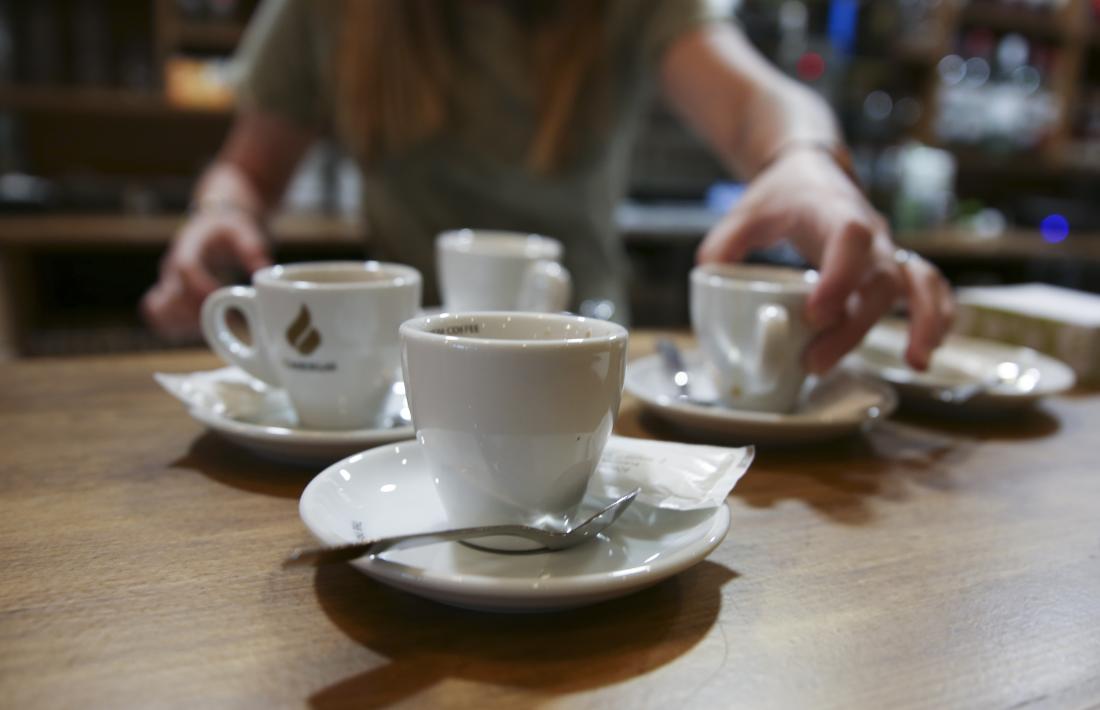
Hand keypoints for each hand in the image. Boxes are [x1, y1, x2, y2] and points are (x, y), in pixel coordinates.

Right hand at [141, 209, 271, 341]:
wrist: (211, 225)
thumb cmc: (228, 230)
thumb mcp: (244, 230)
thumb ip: (253, 249)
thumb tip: (262, 276)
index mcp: (189, 247)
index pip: (186, 268)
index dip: (201, 286)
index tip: (220, 298)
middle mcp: (172, 266)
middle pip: (170, 296)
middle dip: (196, 312)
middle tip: (225, 317)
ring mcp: (167, 282)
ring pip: (159, 310)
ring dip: (184, 323)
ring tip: (213, 323)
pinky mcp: (168, 295)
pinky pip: (158, 316)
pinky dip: (175, 327)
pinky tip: (200, 327)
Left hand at [696, 148, 953, 372]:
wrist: (812, 168)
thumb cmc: (779, 194)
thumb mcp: (744, 212)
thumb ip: (724, 245)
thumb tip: (709, 280)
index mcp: (833, 212)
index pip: (849, 238)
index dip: (840, 276)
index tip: (815, 315)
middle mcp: (869, 232)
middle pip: (878, 278)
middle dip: (853, 326)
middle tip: (815, 362)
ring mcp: (885, 249)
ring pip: (917, 281)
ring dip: (921, 321)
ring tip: (915, 363)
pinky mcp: (892, 265)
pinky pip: (928, 286)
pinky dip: (938, 315)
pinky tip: (928, 352)